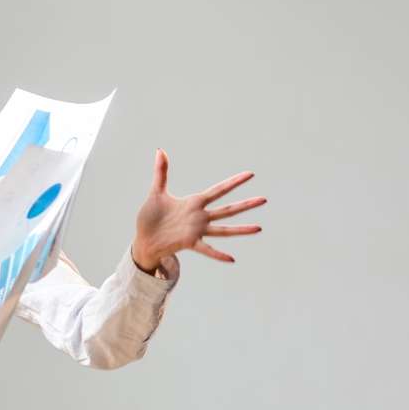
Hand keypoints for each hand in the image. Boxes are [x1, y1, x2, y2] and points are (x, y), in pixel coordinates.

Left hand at [131, 149, 265, 271]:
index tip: (250, 174)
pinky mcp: (189, 243)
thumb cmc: (150, 216)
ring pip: (223, 230)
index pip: (219, 190)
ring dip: (241, 229)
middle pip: (228, 209)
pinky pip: (206, 249)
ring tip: (259, 228)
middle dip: (245, 204)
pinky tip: (231, 259)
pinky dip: (218, 254)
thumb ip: (161, 172)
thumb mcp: (157, 192)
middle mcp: (200, 217)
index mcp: (194, 203)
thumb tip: (160, 150)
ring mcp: (196, 231)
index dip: (234, 182)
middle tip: (264, 199)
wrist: (143, 238)